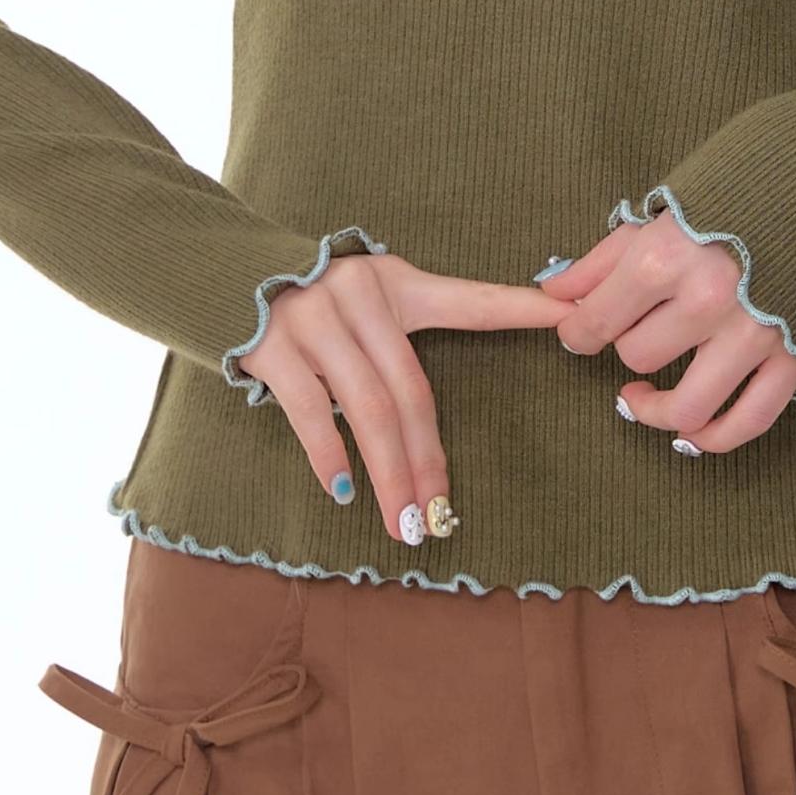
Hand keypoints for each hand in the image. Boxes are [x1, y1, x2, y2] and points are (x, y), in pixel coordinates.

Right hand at [232, 251, 567, 543]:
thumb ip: (405, 331)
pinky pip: (308, 412)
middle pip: (409, 391)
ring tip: (403, 522)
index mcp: (395, 284)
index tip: (567, 317)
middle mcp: (360, 297)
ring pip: (366, 410)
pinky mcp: (273, 347)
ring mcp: (315, 321)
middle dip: (427, 460)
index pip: (467, 300)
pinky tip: (344, 490)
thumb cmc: (313, 297)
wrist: (228, 272)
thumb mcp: (368, 294)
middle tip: (440, 514)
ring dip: (387, 474)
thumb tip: (438, 404)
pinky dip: (328, 456)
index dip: (518, 307)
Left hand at [534, 209, 795, 450]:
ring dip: (656, 410)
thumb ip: (601, 261)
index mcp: (666, 257)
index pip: (598, 322)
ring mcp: (754, 335)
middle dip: (627, 346)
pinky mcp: (792, 357)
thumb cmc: (728, 196)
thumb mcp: (657, 217)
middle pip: (639, 357)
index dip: (578, 333)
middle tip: (635, 330)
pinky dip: (715, 438)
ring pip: (687, 407)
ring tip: (639, 399)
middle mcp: (707, 301)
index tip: (578, 333)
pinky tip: (691, 430)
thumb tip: (553, 295)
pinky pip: (749, 422)